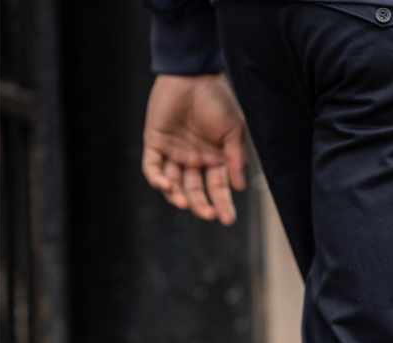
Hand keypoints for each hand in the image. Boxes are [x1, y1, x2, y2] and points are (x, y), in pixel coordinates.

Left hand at [142, 74, 246, 224]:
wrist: (193, 73)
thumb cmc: (217, 100)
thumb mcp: (234, 131)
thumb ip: (236, 159)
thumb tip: (240, 188)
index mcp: (214, 160)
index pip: (218, 189)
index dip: (223, 205)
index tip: (228, 219)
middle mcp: (194, 160)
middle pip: (195, 191)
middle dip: (200, 205)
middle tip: (207, 214)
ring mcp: (173, 152)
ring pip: (173, 184)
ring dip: (177, 196)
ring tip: (183, 202)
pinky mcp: (155, 142)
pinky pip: (152, 167)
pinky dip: (157, 179)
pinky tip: (166, 185)